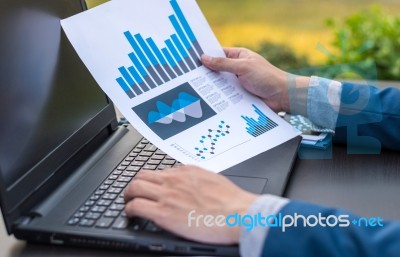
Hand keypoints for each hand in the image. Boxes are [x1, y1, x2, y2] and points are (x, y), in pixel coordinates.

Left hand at [124, 166, 258, 244]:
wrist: (237, 213)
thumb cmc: (231, 201)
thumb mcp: (212, 180)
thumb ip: (197, 180)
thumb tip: (192, 184)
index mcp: (186, 172)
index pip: (160, 171)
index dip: (152, 180)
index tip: (151, 186)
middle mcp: (173, 180)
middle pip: (142, 175)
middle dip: (135, 184)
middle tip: (133, 192)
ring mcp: (166, 195)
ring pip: (134, 187)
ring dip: (128, 194)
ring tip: (127, 202)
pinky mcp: (163, 213)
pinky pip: (136, 206)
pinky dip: (129, 209)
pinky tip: (130, 214)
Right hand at [201, 47, 309, 112]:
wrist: (283, 96)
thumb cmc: (267, 77)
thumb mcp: (243, 67)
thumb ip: (223, 64)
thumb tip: (204, 58)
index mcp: (239, 56)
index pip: (219, 54)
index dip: (207, 56)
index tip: (192, 60)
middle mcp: (237, 69)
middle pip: (217, 70)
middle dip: (207, 74)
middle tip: (190, 77)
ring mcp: (238, 83)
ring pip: (220, 84)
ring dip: (213, 87)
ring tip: (195, 90)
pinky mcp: (239, 96)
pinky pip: (226, 96)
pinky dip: (219, 98)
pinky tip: (208, 101)